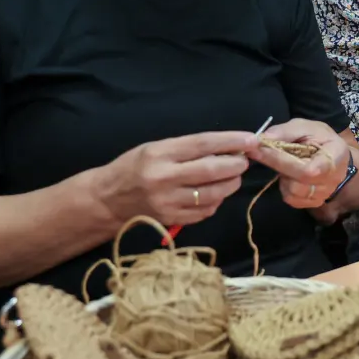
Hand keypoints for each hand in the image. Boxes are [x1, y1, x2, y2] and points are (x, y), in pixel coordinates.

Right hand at [90, 131, 257, 227]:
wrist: (107, 199)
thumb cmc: (134, 167)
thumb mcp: (155, 148)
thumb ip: (188, 148)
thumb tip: (226, 148)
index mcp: (160, 154)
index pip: (204, 144)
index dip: (231, 141)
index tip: (251, 139)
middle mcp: (164, 178)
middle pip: (212, 171)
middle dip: (235, 165)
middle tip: (244, 161)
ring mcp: (168, 201)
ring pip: (213, 194)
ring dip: (230, 184)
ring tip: (233, 177)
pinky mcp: (171, 219)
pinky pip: (204, 211)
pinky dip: (216, 202)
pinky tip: (216, 194)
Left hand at [245, 119, 351, 210]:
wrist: (333, 154)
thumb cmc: (319, 138)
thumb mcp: (304, 126)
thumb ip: (285, 132)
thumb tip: (262, 139)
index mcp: (336, 155)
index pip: (309, 169)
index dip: (282, 161)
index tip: (258, 149)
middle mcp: (334, 179)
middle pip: (298, 184)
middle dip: (278, 167)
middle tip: (264, 153)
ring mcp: (325, 193)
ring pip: (292, 192)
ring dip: (283, 178)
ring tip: (286, 164)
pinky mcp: (315, 202)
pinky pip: (291, 200)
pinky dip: (285, 187)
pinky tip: (290, 175)